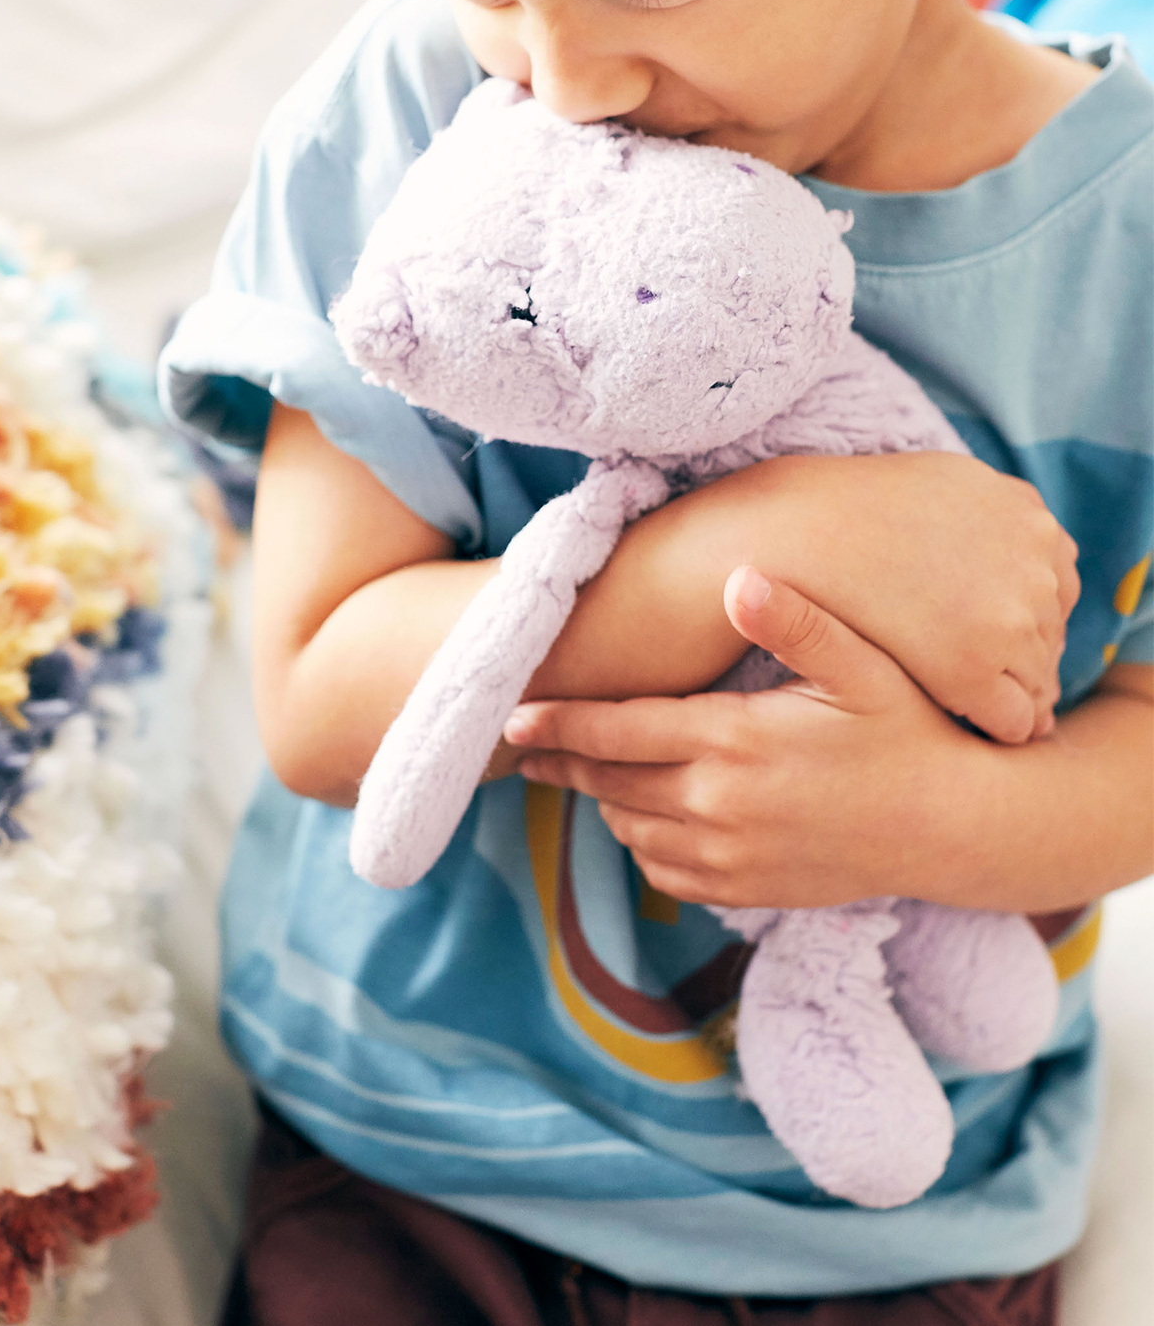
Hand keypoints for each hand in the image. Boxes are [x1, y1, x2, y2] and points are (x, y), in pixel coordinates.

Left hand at [506, 566, 1011, 909]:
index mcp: (734, 743)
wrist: (955, 827)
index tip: (512, 717)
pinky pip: (667, 873)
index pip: (616, 734)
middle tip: (525, 745)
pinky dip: (642, 844)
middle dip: (562, 763)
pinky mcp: (749, 890)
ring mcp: (732, 857)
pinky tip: (645, 815)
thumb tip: (739, 577)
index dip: (557, 725)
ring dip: (602, 801)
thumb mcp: (863, 665)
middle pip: (610, 785)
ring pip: (632, 830)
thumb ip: (797, 621)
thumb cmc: (908, 730)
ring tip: (584, 770)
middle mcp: (721, 807)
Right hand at [720, 452, 1077, 741]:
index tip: (986, 628)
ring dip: (1015, 693)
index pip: (1055, 585)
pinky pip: (1014, 718)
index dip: (1019, 612)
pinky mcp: (974, 667)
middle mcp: (1032, 563)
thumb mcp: (942, 480)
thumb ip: (990, 510)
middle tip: (986, 672)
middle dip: (1022, 652)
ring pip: (1040, 679)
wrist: (792, 534)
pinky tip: (969, 725)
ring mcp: (1010, 618)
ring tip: (977, 705)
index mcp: (1027, 515)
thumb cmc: (849, 508)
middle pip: (1051, 631)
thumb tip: (1017, 532)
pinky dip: (1001, 725)